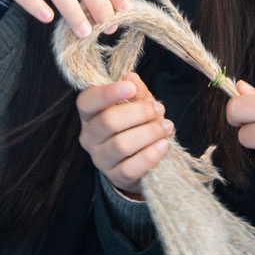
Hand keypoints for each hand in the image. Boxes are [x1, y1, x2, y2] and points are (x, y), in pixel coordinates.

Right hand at [76, 73, 173, 195]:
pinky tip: (163, 144)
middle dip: (139, 113)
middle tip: (159, 110)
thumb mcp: (138, 103)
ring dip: (149, 133)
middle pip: (108, 121)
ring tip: (166, 127)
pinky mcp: (115, 177)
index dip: (107, 93)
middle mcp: (89, 137)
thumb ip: (136, 91)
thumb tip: (132, 77)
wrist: (142, 158)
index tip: (130, 88)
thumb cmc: (137, 123)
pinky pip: (131, 168)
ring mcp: (100, 159)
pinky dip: (150, 155)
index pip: (87, 101)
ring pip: (121, 145)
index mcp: (89, 114)